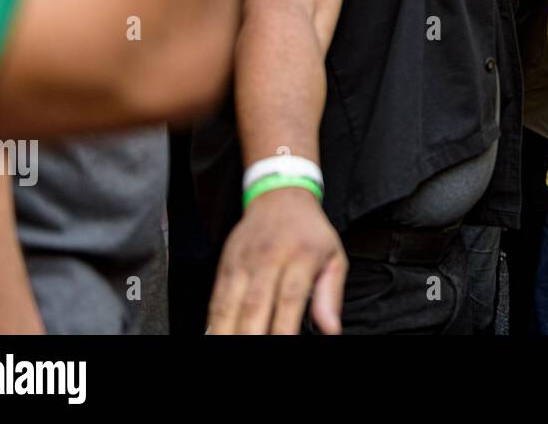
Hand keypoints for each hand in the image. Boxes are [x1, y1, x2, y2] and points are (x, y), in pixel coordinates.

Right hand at [207, 187, 346, 334]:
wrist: (280, 196)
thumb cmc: (309, 231)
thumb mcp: (334, 257)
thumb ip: (331, 296)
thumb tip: (332, 329)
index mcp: (301, 257)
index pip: (290, 298)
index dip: (284, 329)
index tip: (283, 345)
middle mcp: (269, 258)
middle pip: (256, 304)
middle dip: (252, 334)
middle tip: (252, 350)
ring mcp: (244, 261)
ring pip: (230, 303)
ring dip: (228, 330)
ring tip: (229, 346)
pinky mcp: (226, 264)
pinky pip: (216, 297)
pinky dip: (213, 320)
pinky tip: (215, 334)